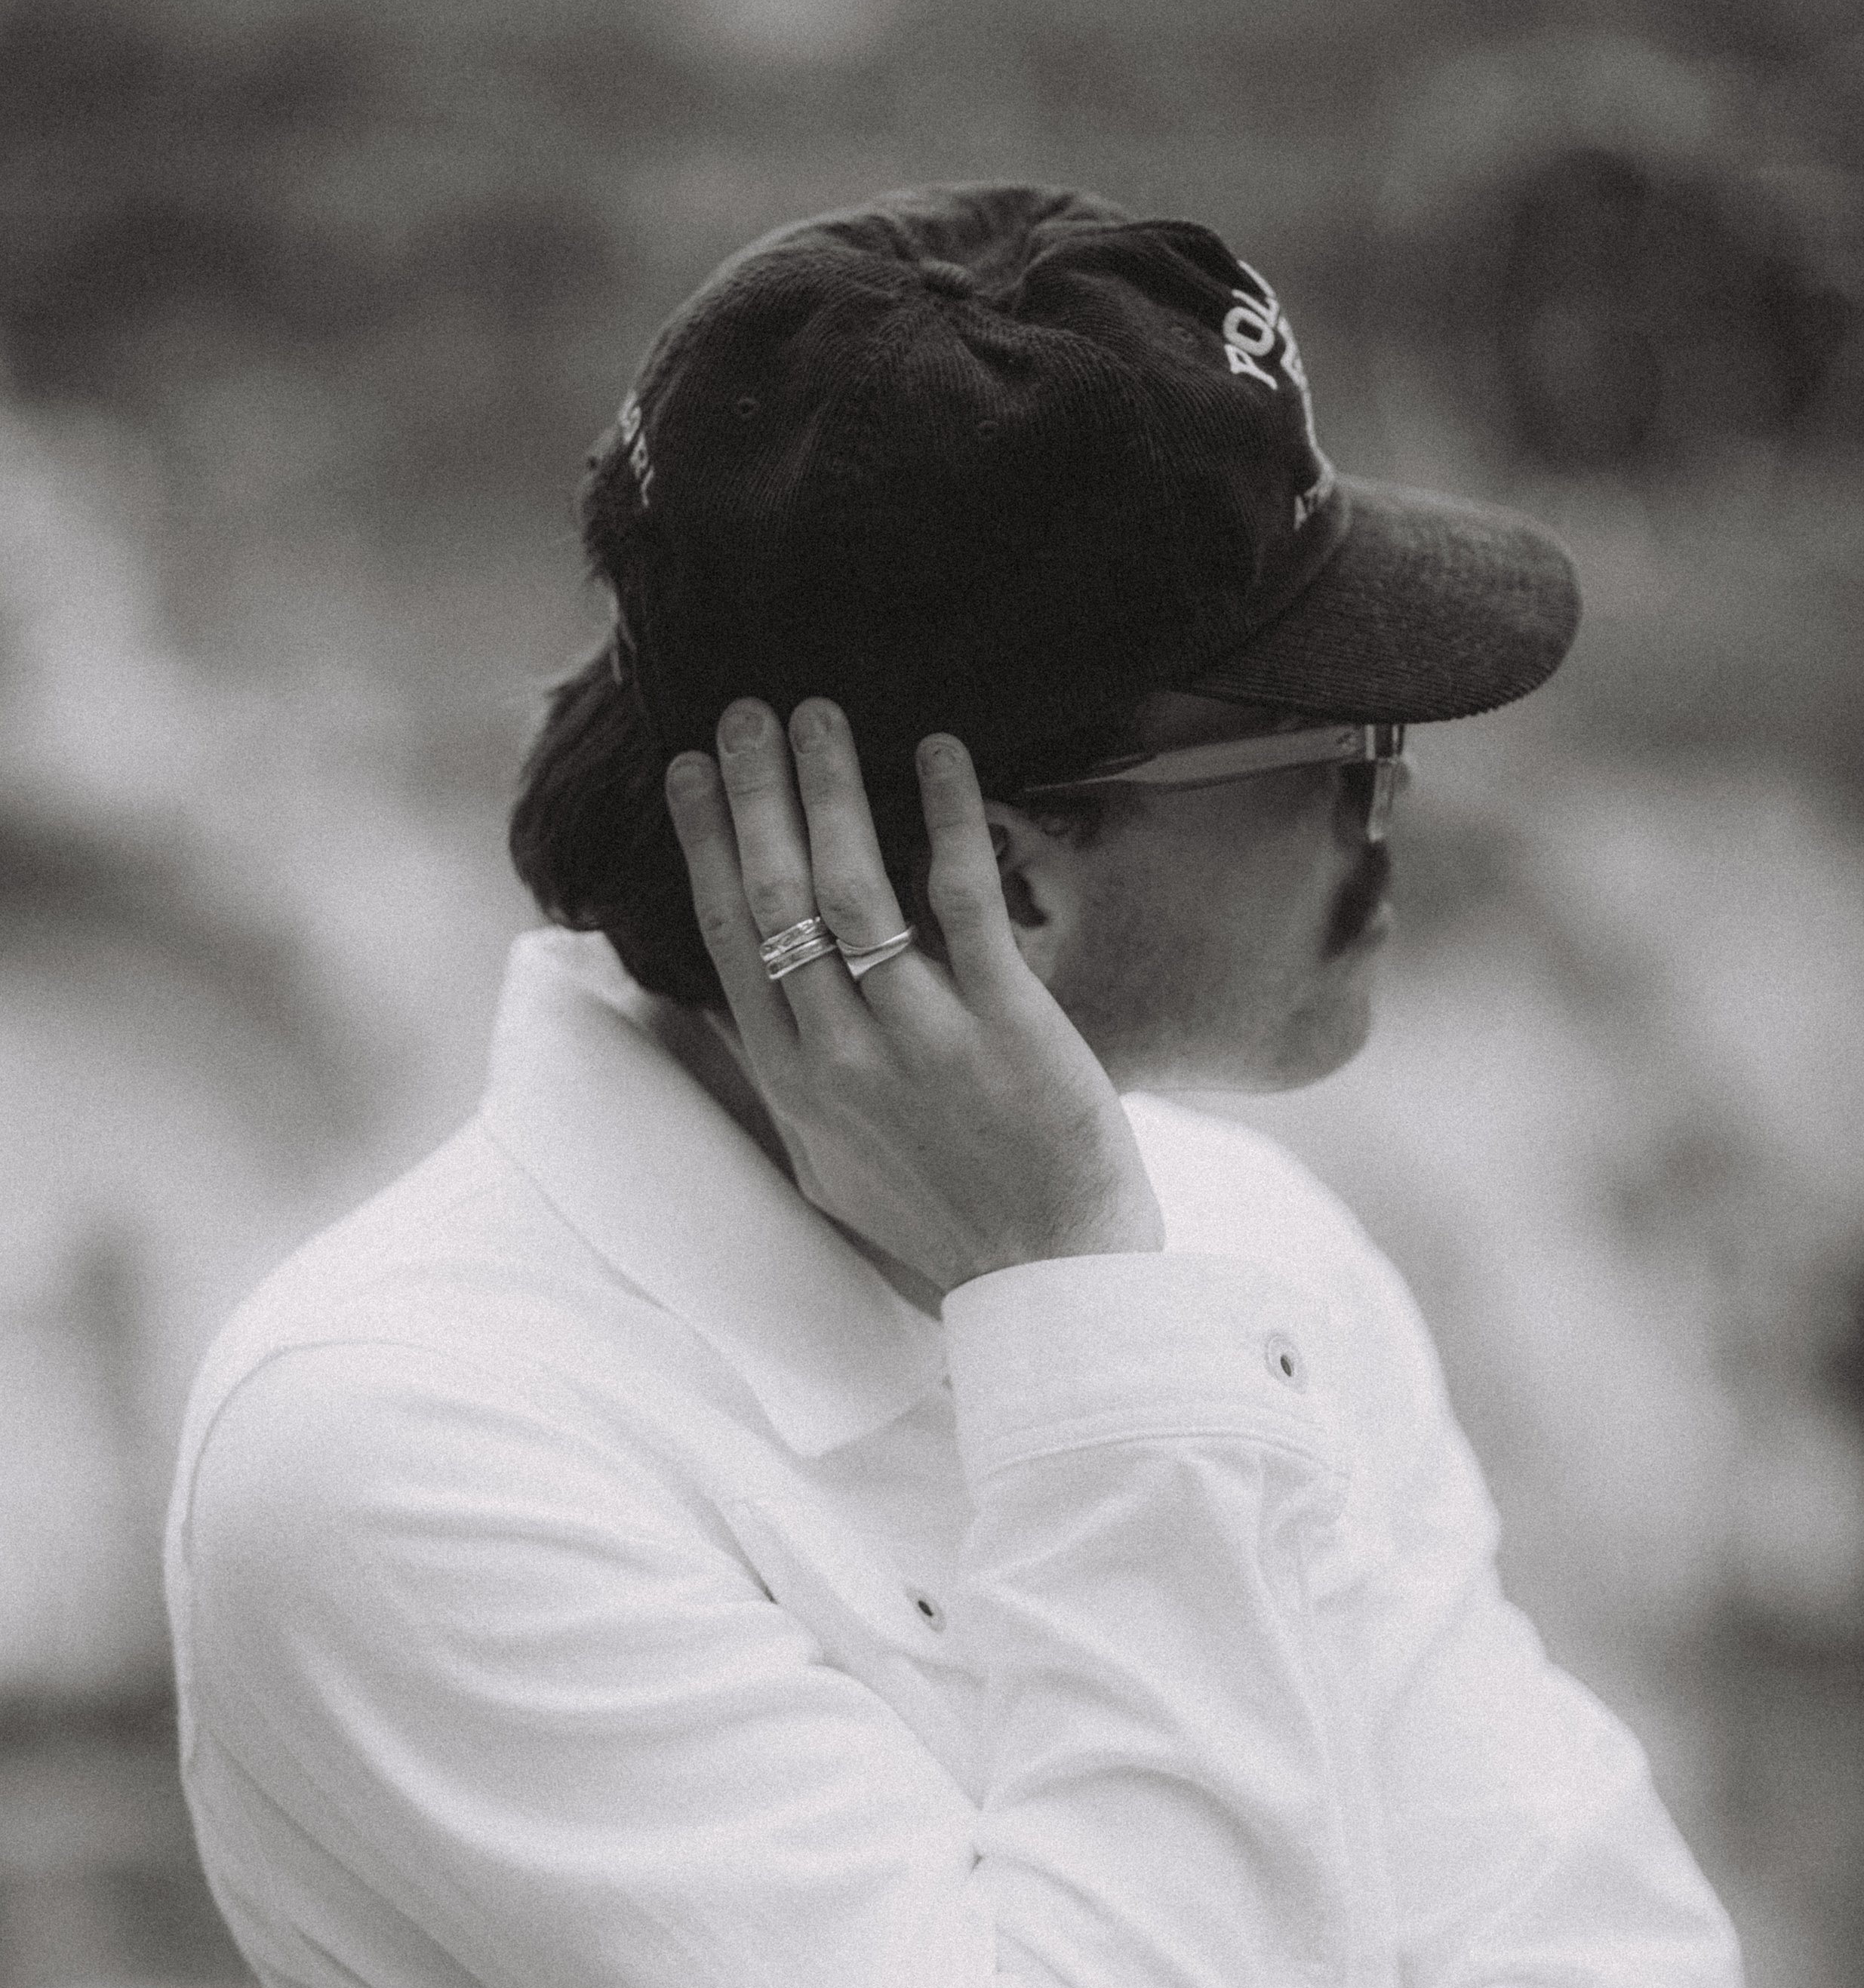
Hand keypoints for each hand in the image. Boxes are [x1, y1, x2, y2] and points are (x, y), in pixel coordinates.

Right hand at [663, 698, 1164, 1295]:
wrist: (1050, 1277)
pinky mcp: (1002, 1023)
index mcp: (793, 1082)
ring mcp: (917, 1037)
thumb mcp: (834, 1163)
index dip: (707, 845)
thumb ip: (792, 1079)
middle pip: (775, 896)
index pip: (731, 937)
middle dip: (751, 792)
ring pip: (849, 887)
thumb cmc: (949, 1219)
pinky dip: (945, 815)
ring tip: (815, 711)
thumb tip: (750, 1008)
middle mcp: (838, 1055)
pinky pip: (961, 898)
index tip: (689, 774)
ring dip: (826, 787)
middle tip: (742, 710)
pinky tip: (937, 750)